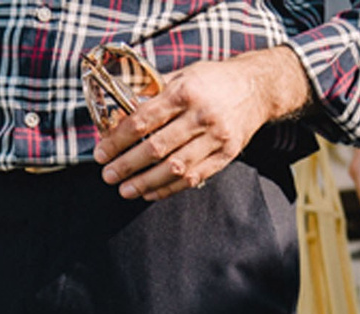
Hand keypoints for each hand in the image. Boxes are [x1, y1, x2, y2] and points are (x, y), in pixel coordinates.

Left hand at [96, 48, 310, 202]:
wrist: (257, 88)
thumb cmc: (213, 80)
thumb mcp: (183, 74)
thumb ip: (154, 92)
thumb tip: (120, 111)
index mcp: (185, 92)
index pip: (143, 120)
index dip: (118, 140)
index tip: (101, 152)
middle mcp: (201, 116)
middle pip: (156, 148)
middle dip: (127, 165)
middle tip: (108, 175)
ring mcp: (216, 138)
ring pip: (174, 168)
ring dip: (145, 183)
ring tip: (125, 191)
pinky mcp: (226, 155)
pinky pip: (193, 177)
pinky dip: (169, 189)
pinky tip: (151, 193)